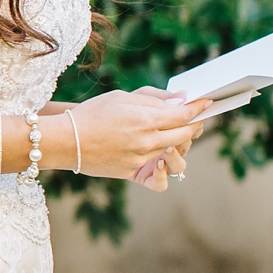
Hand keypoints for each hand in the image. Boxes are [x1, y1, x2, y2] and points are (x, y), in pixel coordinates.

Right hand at [57, 89, 208, 191]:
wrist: (66, 141)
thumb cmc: (93, 114)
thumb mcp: (123, 97)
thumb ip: (154, 99)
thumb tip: (181, 100)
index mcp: (146, 119)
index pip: (184, 115)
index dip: (198, 108)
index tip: (206, 102)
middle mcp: (147, 141)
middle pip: (184, 134)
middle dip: (194, 124)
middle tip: (196, 117)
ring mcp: (140, 160)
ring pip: (175, 153)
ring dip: (182, 143)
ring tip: (178, 134)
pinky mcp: (132, 173)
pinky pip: (158, 175)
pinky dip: (164, 166)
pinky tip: (163, 157)